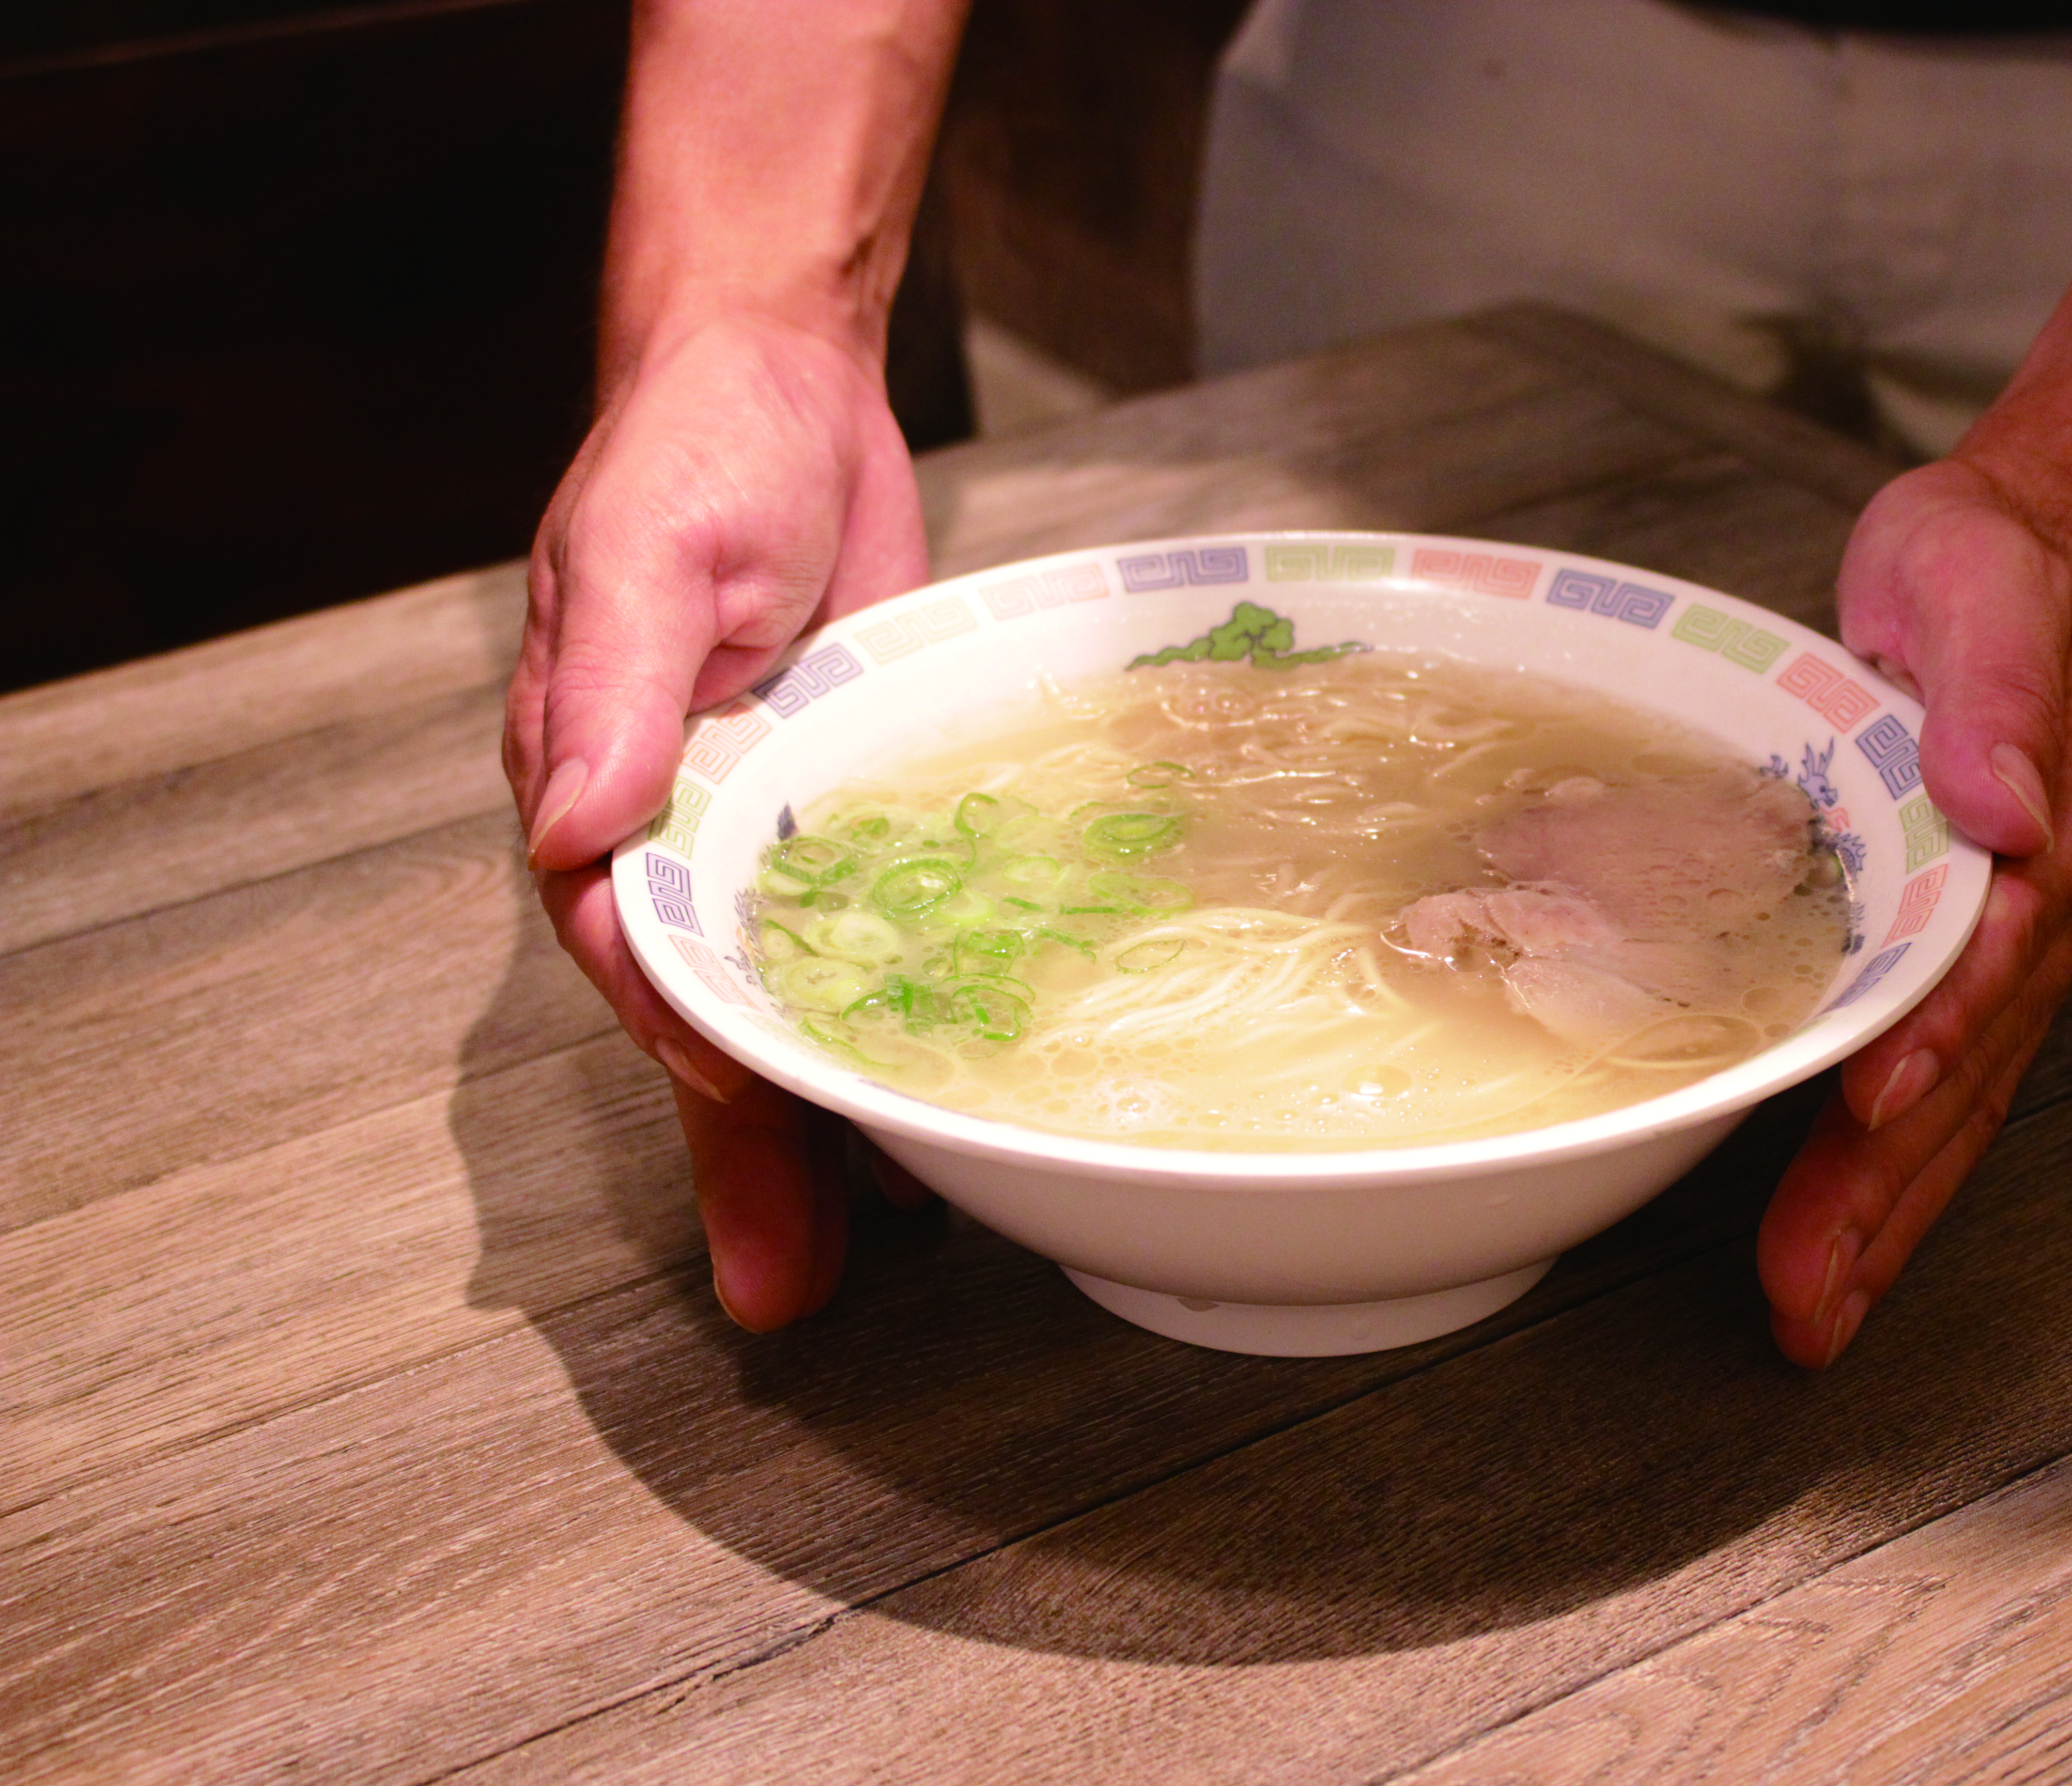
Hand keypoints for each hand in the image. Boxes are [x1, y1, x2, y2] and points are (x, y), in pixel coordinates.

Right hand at [504, 311, 931, 1330]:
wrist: (780, 387)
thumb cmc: (695, 454)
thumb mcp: (647, 553)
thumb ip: (614, 685)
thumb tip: (573, 822)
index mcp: (598, 790)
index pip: (641, 946)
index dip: (697, 1039)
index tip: (752, 1115)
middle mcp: (673, 834)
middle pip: (707, 1013)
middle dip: (745, 1150)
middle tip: (782, 1288)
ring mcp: (764, 832)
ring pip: (787, 1001)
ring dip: (822, 1123)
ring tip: (875, 1243)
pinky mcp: (845, 811)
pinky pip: (864, 940)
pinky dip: (890, 1021)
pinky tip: (930, 1106)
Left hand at [1757, 457, 2071, 1366]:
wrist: (2043, 551)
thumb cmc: (1996, 566)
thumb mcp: (1983, 582)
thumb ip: (1997, 693)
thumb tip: (2006, 807)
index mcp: (2054, 827)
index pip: (1987, 953)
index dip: (1931, 1032)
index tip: (1872, 1105)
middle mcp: (2047, 910)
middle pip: (1967, 1070)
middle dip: (1887, 1190)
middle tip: (1810, 1294)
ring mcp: (2017, 946)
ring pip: (1954, 1104)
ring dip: (1882, 1212)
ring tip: (1813, 1306)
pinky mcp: (1975, 958)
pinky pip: (1936, 1080)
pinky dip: (1884, 1166)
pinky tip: (1835, 1230)